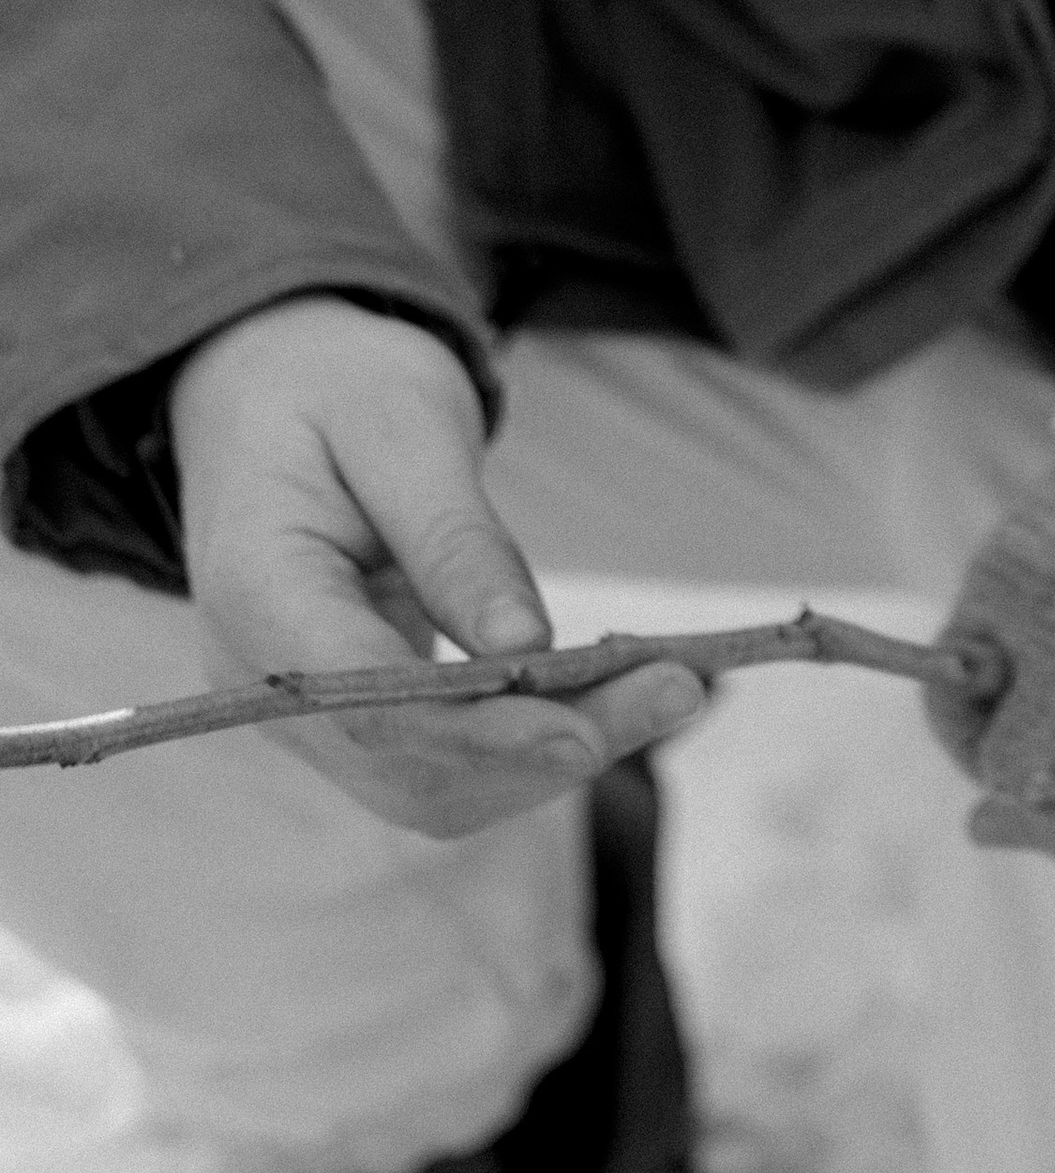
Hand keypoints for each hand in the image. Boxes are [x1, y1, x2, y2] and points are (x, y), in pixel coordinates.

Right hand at [169, 297, 702, 836]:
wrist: (270, 389)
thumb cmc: (332, 386)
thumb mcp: (400, 423)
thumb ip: (454, 538)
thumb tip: (527, 648)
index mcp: (256, 598)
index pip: (368, 705)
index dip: (480, 734)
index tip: (588, 731)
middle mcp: (266, 684)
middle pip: (411, 769)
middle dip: (545, 749)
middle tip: (679, 688)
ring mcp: (305, 711)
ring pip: (434, 786)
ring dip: (555, 753)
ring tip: (672, 688)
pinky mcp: (354, 713)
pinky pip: (444, 756)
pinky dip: (532, 736)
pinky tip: (618, 691)